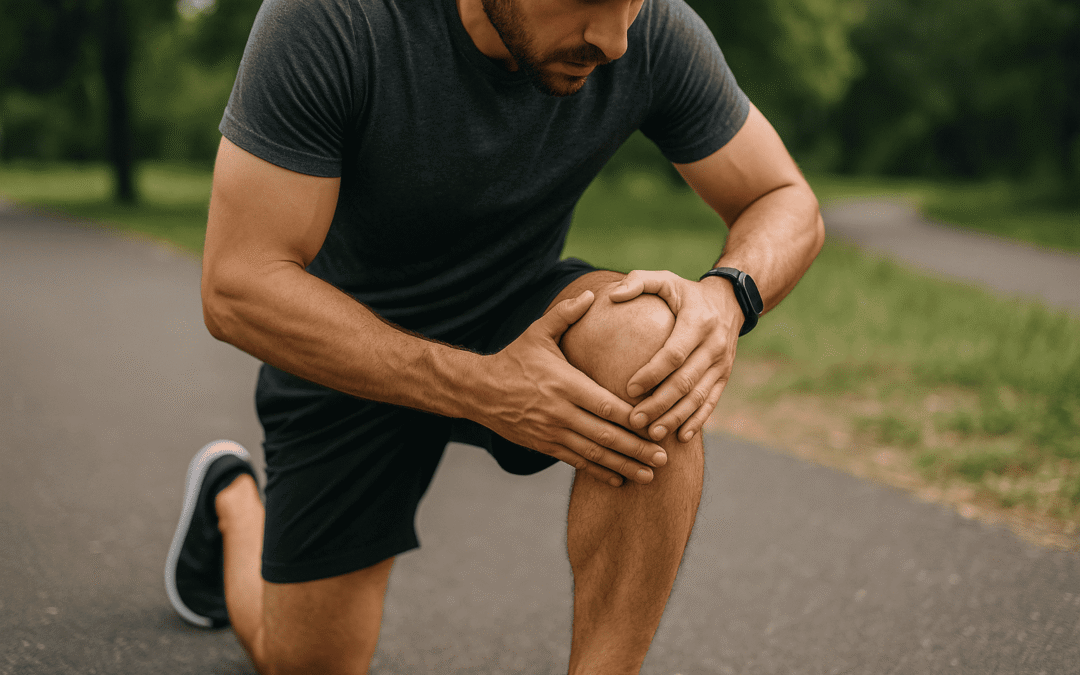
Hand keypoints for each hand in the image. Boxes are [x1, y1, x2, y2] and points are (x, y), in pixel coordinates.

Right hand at [476, 291, 668, 486]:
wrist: (478, 390)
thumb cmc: (514, 358)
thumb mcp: (537, 332)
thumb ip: (566, 314)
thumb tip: (592, 293)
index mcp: (565, 384)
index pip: (605, 406)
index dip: (633, 420)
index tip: (657, 426)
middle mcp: (560, 412)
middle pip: (605, 435)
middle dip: (636, 449)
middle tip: (664, 459)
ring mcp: (551, 432)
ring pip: (593, 454)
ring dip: (623, 466)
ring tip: (649, 477)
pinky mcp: (543, 445)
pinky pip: (575, 462)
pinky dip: (598, 471)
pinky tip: (619, 479)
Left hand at [608, 270, 742, 442]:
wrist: (729, 301)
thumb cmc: (685, 293)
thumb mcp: (665, 279)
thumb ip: (638, 281)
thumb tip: (613, 295)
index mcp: (698, 322)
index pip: (673, 354)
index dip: (652, 374)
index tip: (628, 389)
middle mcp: (714, 345)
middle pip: (685, 381)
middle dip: (659, 404)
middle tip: (634, 420)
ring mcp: (722, 363)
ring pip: (698, 397)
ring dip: (675, 417)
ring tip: (652, 433)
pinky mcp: (725, 376)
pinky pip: (712, 402)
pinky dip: (697, 421)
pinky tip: (681, 437)